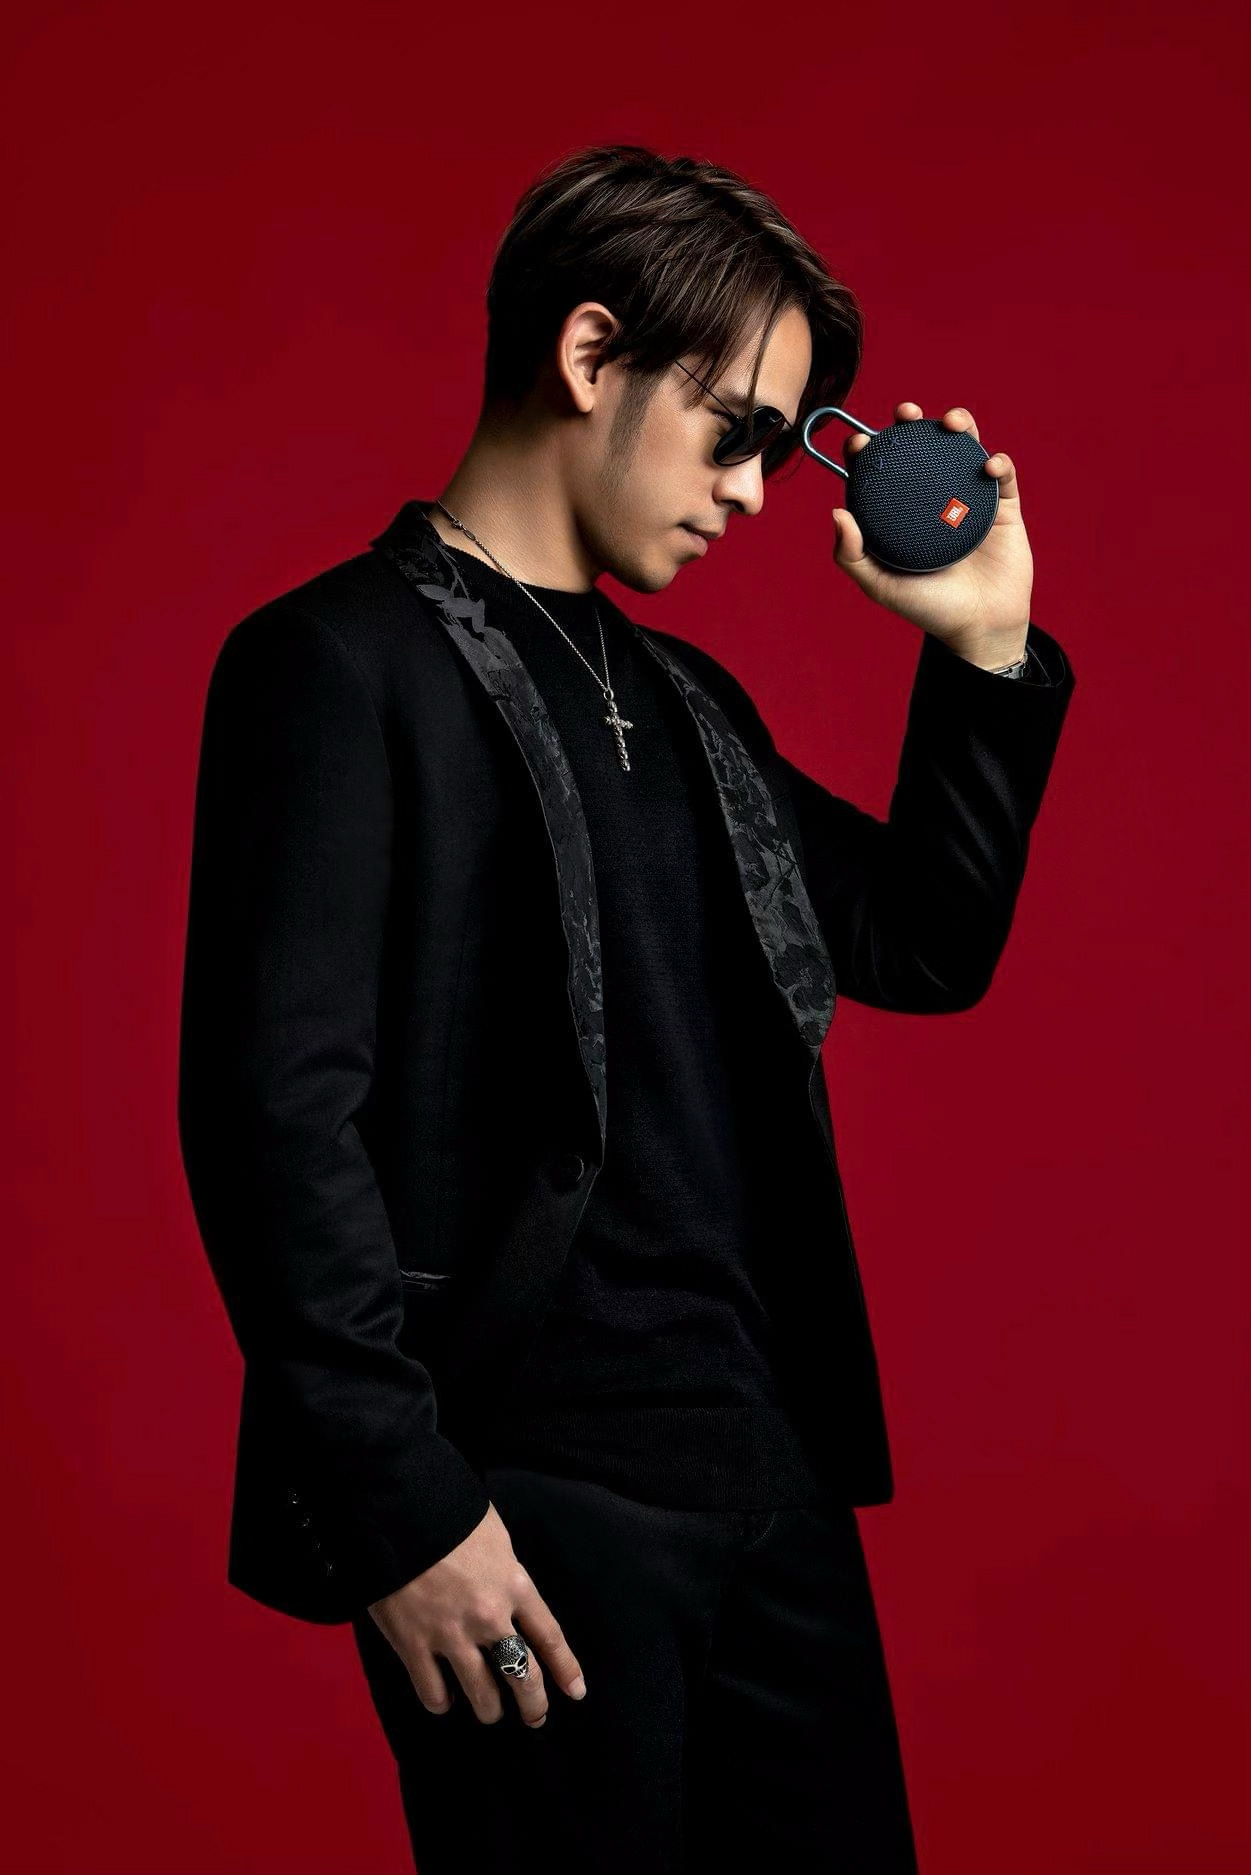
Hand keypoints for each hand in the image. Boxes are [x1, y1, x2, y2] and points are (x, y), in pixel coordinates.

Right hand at [367, 1502, 587, 1728]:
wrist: (397, 1509)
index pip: (549, 1637)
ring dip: (490, 1709)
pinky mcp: (413, 1644)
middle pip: (522, 1674)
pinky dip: (441, 1702)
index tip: (576, 1692)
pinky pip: (434, 1693)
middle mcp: (489, 1616)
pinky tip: (444, 1699)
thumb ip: (506, 1568)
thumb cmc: (449, 1513)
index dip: (565, 1669)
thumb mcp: (494, 1534)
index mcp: (514, 1584)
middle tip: (536, 1716)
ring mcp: (451, 1634)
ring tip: (490, 1712)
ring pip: (482, 1694)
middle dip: (533, 1703)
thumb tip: (510, 1589)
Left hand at [832, 402, 1033, 661]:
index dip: (869, 450)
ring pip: (963, 448)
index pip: (882, 472)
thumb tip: (837, 511)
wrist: (980, 625)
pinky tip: (987, 466)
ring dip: (959, 425)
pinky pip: (1002, 475)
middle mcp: (933, 500)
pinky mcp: (1002, 507)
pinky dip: (997, 463)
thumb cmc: (927, 608)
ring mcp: (969, 499)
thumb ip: (851, 554)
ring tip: (951, 422)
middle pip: (921, 448)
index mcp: (901, 513)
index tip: (861, 441)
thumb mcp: (879, 585)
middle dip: (911, 423)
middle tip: (905, 414)